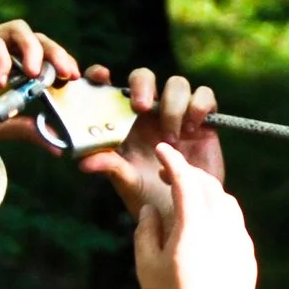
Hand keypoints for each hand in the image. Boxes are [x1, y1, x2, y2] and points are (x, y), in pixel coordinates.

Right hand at [0, 21, 81, 160]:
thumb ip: (26, 130)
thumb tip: (60, 147)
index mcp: (10, 70)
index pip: (44, 57)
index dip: (64, 62)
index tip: (78, 80)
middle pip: (36, 39)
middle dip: (56, 53)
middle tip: (67, 74)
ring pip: (16, 30)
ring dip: (34, 49)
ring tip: (38, 74)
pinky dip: (0, 57)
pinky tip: (2, 79)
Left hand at [79, 66, 224, 216]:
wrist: (189, 212)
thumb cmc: (152, 198)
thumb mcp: (127, 183)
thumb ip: (110, 167)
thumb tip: (84, 161)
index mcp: (124, 122)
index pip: (109, 88)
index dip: (101, 76)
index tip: (102, 77)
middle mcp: (149, 113)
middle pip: (144, 77)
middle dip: (142, 85)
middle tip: (141, 108)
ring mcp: (177, 114)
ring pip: (177, 84)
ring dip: (173, 104)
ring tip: (172, 137)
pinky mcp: (203, 121)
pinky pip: (204, 96)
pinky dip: (199, 105)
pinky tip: (193, 128)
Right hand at [137, 143, 256, 288]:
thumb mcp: (146, 266)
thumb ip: (146, 230)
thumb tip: (151, 209)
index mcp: (194, 225)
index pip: (186, 179)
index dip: (172, 160)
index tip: (162, 150)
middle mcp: (222, 226)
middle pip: (209, 185)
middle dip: (189, 173)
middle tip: (170, 176)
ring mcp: (240, 240)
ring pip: (226, 201)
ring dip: (206, 192)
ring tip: (187, 199)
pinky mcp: (248, 254)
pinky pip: (234, 222)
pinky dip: (219, 213)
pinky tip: (205, 226)